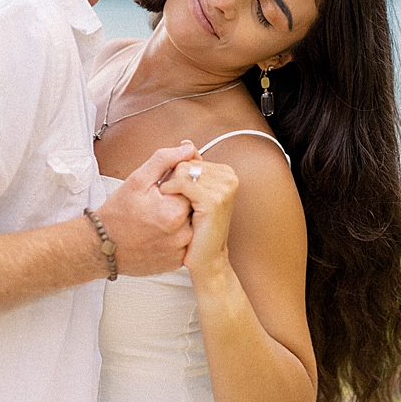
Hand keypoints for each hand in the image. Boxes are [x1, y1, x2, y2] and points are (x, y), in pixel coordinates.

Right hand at [98, 141, 195, 276]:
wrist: (102, 246)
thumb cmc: (117, 214)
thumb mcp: (138, 179)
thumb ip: (166, 160)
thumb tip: (189, 149)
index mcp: (174, 211)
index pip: (193, 188)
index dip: (177, 186)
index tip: (160, 192)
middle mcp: (181, 233)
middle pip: (193, 207)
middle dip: (178, 203)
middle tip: (156, 206)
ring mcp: (180, 250)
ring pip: (190, 225)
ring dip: (178, 220)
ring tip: (156, 220)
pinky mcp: (177, 262)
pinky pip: (185, 243)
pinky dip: (175, 236)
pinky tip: (158, 233)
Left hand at [158, 154, 238, 280]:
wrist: (205, 258)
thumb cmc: (196, 228)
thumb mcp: (193, 193)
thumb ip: (191, 166)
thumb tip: (187, 143)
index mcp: (225, 172)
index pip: (188, 158)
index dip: (175, 176)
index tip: (179, 197)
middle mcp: (229, 177)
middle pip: (185, 162)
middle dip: (173, 181)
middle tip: (178, 205)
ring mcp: (225, 188)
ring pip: (182, 171)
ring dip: (171, 189)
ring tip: (177, 208)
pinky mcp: (215, 200)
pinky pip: (182, 183)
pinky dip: (171, 192)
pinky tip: (172, 207)